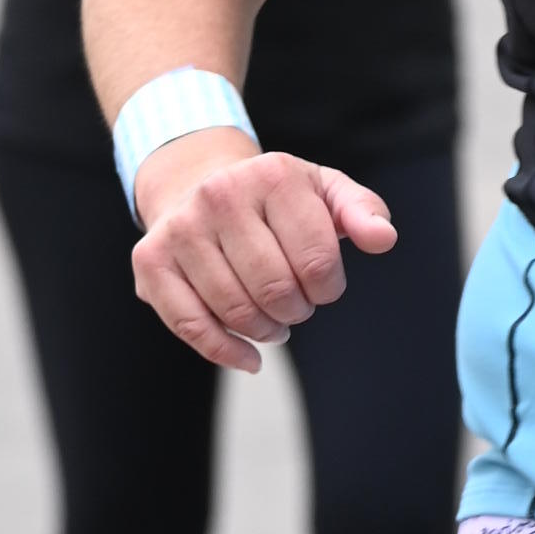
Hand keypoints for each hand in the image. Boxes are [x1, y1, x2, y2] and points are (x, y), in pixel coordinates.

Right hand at [129, 133, 397, 372]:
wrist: (196, 182)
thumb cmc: (272, 199)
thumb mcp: (323, 191)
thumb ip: (361, 211)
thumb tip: (383, 239)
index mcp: (272, 175)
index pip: (318, 261)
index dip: (328, 288)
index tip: (322, 284)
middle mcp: (220, 195)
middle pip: (276, 290)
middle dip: (296, 311)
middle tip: (296, 305)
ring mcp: (181, 228)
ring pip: (236, 312)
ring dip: (265, 331)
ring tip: (273, 320)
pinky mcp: (151, 260)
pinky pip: (191, 326)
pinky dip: (226, 352)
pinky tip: (249, 358)